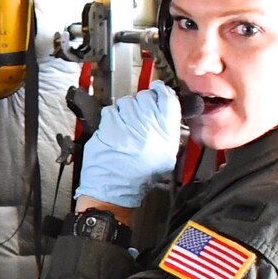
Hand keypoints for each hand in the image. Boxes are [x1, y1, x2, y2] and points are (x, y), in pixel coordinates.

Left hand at [79, 81, 180, 207]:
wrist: (115, 190)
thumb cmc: (139, 176)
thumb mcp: (166, 155)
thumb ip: (167, 131)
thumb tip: (163, 111)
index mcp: (167, 133)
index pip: (168, 99)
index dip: (161, 91)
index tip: (157, 89)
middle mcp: (149, 126)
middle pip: (145, 97)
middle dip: (140, 102)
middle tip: (137, 115)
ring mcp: (128, 126)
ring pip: (126, 101)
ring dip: (124, 109)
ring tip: (124, 125)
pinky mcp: (109, 128)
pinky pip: (110, 111)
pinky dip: (110, 117)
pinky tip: (113, 129)